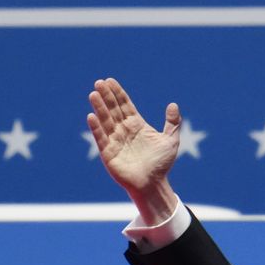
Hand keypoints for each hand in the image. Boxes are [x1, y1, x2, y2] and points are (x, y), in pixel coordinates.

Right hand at [86, 77, 180, 223]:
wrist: (154, 184)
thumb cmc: (161, 164)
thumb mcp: (170, 141)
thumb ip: (173, 123)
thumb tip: (173, 104)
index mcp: (136, 125)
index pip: (125, 105)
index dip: (118, 93)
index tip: (110, 80)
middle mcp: (124, 130)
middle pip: (113, 109)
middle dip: (106, 96)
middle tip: (99, 82)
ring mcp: (115, 141)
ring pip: (106, 121)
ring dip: (99, 108)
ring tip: (93, 94)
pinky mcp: (109, 153)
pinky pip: (101, 138)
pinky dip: (96, 128)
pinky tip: (91, 116)